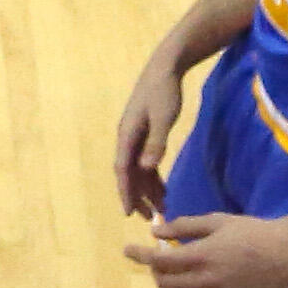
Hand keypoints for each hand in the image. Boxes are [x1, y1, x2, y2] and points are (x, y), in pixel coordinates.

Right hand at [112, 59, 185, 218]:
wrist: (164, 68)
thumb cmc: (164, 91)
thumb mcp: (164, 117)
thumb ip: (156, 143)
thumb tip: (146, 169)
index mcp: (127, 135)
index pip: (123, 170)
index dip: (126, 192)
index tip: (129, 213)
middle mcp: (127, 138)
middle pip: (129, 174)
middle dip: (138, 197)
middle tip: (151, 219)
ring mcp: (135, 137)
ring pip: (138, 170)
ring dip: (148, 189)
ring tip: (162, 208)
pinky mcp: (144, 134)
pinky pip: (146, 162)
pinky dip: (153, 177)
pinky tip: (163, 189)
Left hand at [125, 213, 287, 287]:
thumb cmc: (253, 232)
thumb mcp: (217, 222)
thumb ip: (184, 226)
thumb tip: (155, 231)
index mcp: (201, 257)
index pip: (159, 261)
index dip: (140, 256)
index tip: (128, 250)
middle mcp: (206, 282)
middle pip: (166, 284)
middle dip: (157, 272)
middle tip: (160, 262)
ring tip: (174, 279)